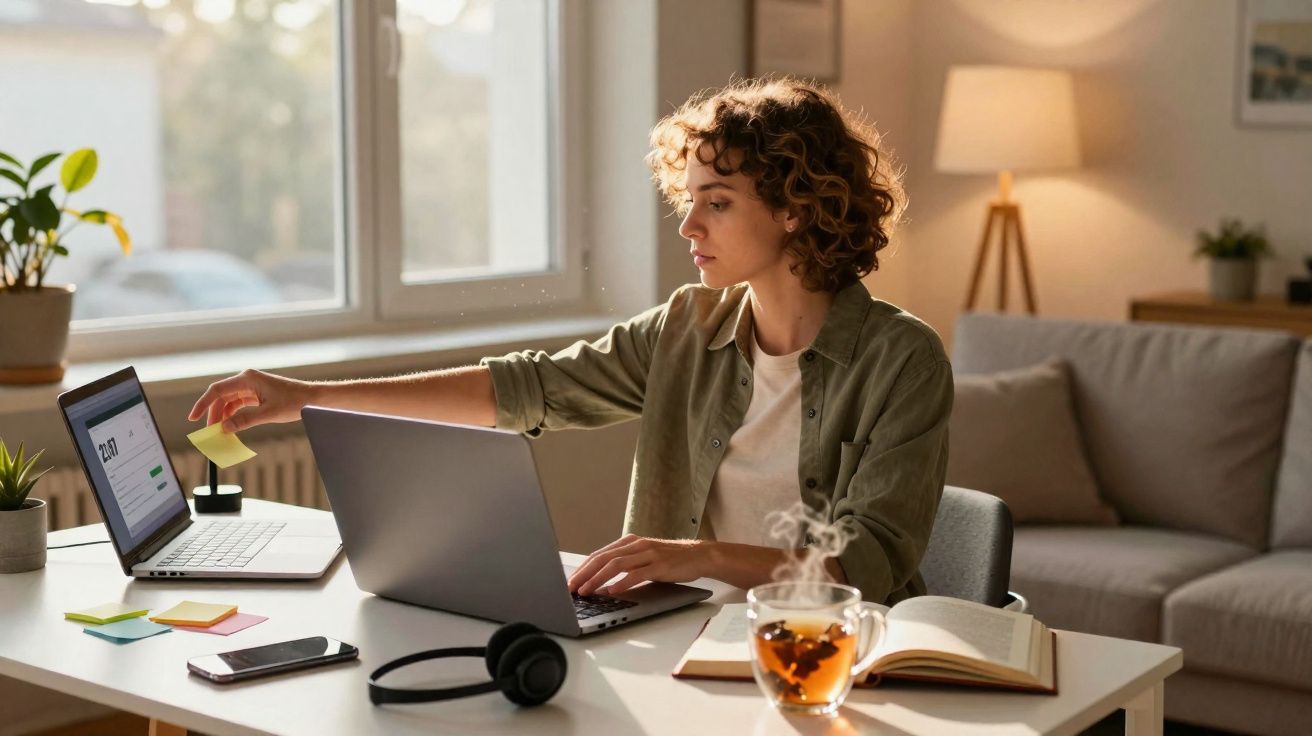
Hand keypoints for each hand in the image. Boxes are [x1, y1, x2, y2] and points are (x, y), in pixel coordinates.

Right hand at [188, 369, 316, 431]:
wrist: (312, 398)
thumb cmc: (294, 402)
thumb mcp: (268, 414)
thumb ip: (244, 421)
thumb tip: (224, 428)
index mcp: (247, 378)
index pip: (217, 390)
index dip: (203, 404)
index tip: (193, 418)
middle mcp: (247, 379)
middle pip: (221, 396)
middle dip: (213, 413)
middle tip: (209, 432)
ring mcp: (251, 386)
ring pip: (229, 401)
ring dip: (223, 415)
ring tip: (219, 431)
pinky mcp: (256, 394)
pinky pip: (238, 404)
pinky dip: (233, 415)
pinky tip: (230, 426)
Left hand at [567, 534, 709, 596]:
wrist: (699, 555)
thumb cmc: (670, 559)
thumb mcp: (644, 557)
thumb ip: (625, 565)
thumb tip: (601, 581)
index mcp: (630, 542)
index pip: (599, 555)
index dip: (582, 568)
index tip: (570, 581)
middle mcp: (636, 545)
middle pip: (603, 558)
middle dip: (584, 574)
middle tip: (571, 588)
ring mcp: (648, 554)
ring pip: (616, 565)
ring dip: (598, 579)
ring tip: (586, 591)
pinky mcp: (660, 565)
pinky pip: (637, 574)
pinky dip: (622, 583)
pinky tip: (612, 591)